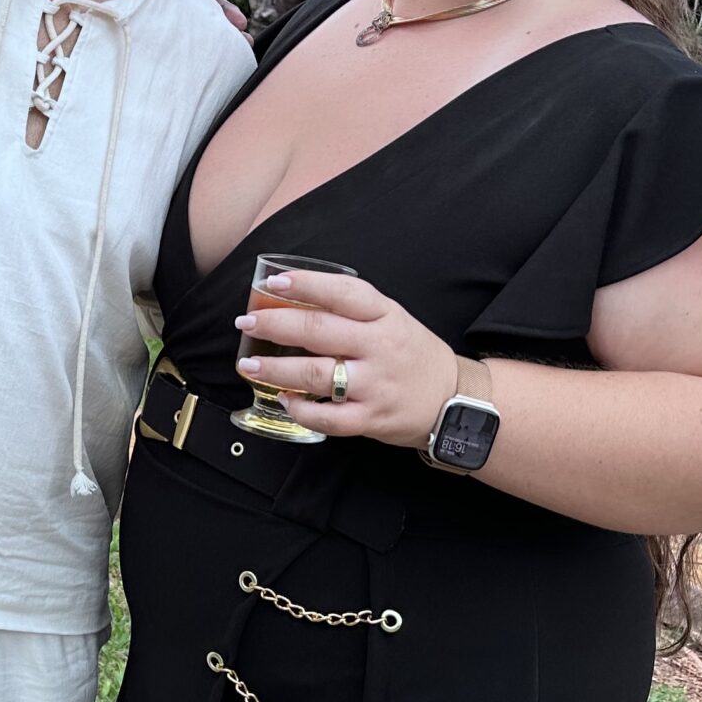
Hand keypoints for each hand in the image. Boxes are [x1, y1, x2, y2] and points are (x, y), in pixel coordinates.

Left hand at [234, 267, 457, 449]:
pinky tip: (285, 400)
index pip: (342, 293)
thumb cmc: (411, 354)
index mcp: (385, 316)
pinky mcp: (372, 418)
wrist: (455, 399)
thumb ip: (352, 310)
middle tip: (246, 323)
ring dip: (276, 370)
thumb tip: (293, 298)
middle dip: (275, 324)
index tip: (273, 282)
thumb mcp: (392, 320)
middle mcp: (380, 347)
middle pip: (320, 331)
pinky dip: (302, 409)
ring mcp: (376, 384)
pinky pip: (329, 417)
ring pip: (317, 374)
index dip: (305, 285)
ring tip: (249, 365)